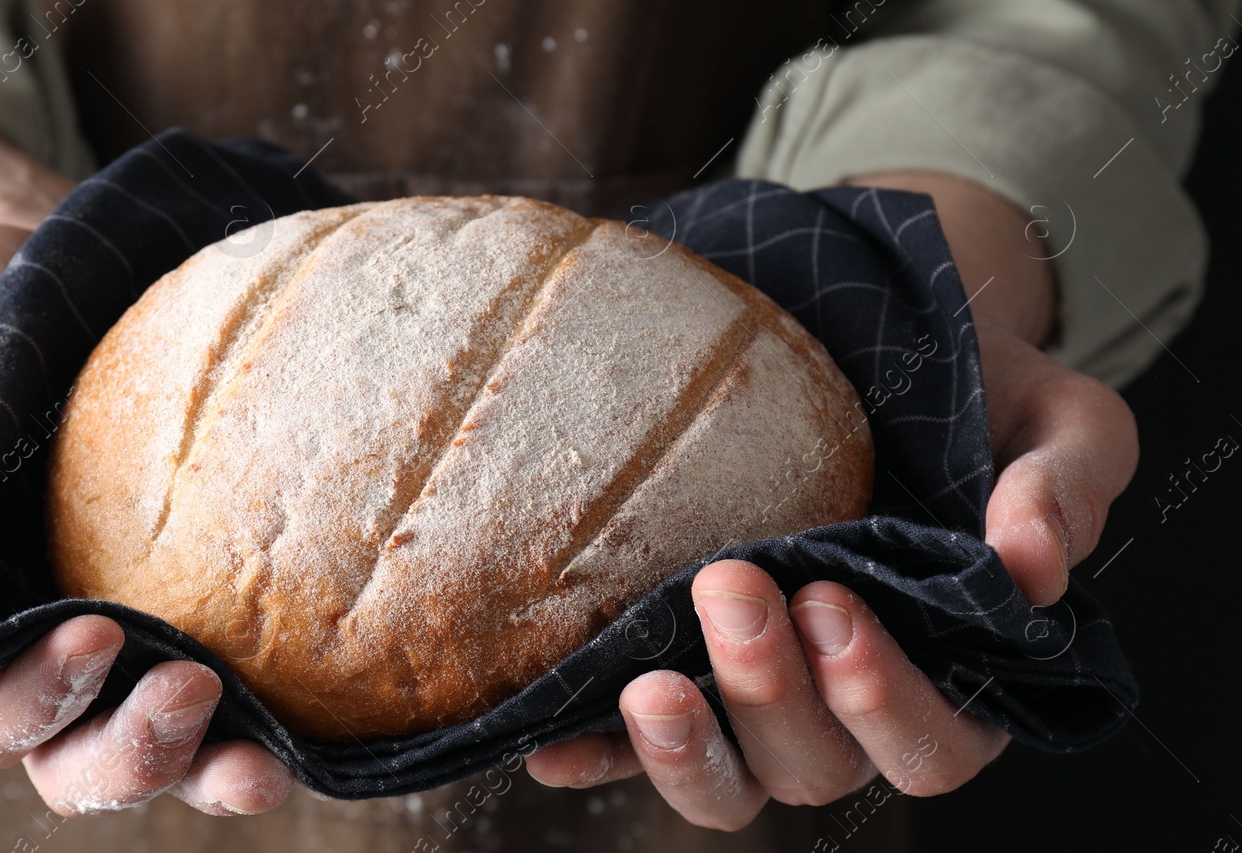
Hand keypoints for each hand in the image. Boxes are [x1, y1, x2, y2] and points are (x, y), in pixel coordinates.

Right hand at [0, 116, 295, 815]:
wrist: (39, 268)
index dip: (26, 697)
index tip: (93, 633)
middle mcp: (35, 652)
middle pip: (71, 759)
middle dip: (126, 753)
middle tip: (188, 690)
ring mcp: (127, 638)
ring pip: (156, 752)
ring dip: (205, 769)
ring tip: (258, 761)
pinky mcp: (200, 603)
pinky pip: (238, 694)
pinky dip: (271, 725)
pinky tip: (311, 724)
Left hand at [524, 172, 1137, 827]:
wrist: (882, 346)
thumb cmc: (982, 399)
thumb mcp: (1059, 422)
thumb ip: (1066, 486)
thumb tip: (1034, 562)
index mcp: (957, 674)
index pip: (934, 742)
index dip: (883, 699)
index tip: (834, 603)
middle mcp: (851, 708)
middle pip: (817, 766)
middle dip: (772, 692)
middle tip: (732, 586)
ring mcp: (760, 702)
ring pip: (730, 781)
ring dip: (686, 750)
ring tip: (646, 688)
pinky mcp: (682, 672)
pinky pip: (632, 748)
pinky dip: (595, 757)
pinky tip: (550, 744)